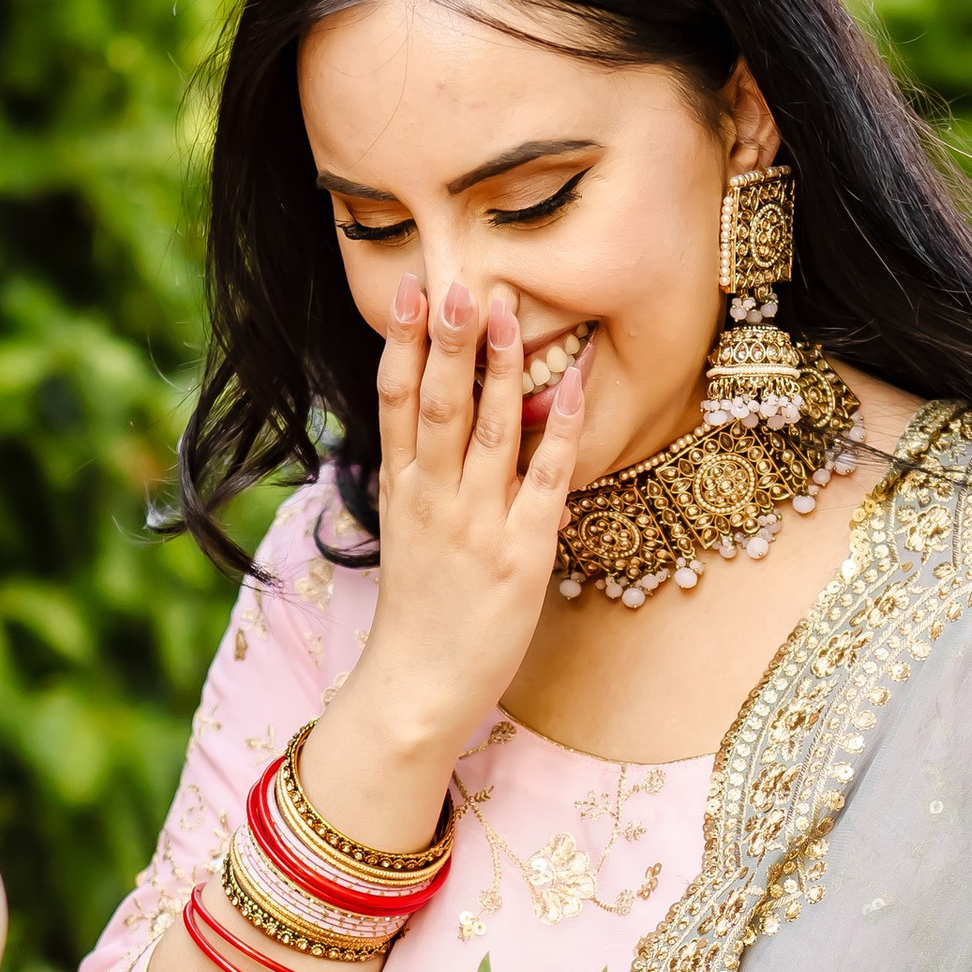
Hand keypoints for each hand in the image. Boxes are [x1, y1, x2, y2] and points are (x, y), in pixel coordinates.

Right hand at [300, 277, 594, 840]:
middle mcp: (434, 499)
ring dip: (500, 370)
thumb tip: (434, 429)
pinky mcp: (521, 554)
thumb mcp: (405, 535)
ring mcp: (477, 525)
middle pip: (439, 404)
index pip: (396, 401)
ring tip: (507, 313)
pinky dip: (562, 430)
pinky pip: (545, 480)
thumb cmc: (419, 615)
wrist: (416, 691)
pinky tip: (574, 386)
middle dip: (449, 341)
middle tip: (458, 280)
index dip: (403, 342)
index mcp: (402, 489)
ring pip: (491, 431)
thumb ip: (420, 480)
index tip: (410, 288)